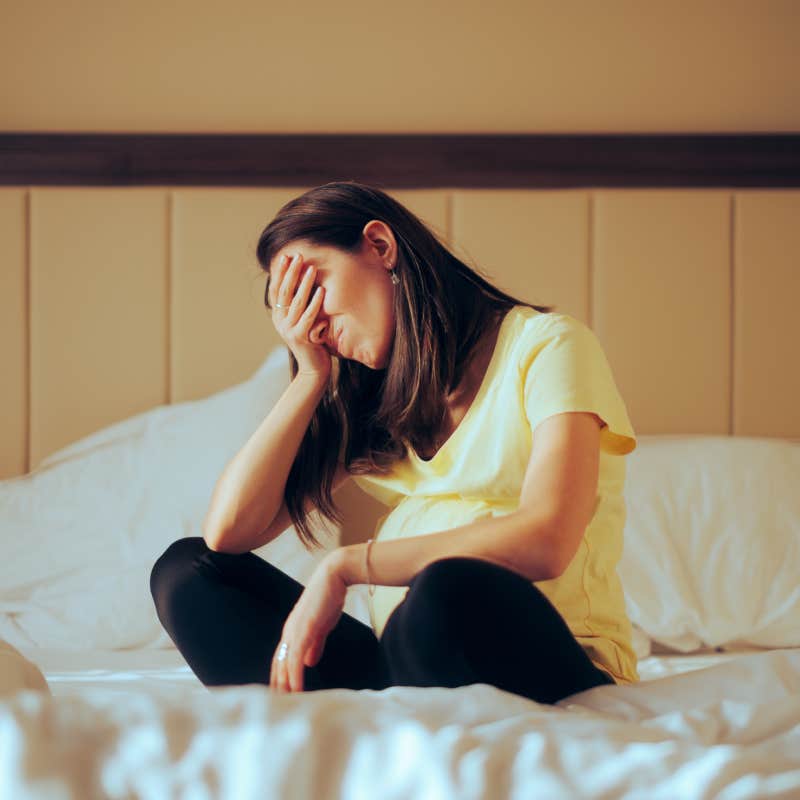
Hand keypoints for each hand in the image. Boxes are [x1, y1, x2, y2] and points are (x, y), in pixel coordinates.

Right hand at [268, 252, 331, 379]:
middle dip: (291, 272)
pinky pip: (308, 316)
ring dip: (304, 283)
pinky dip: (315, 302)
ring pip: (296, 302)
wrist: (313, 369)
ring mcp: (289, 330)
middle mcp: (280, 322)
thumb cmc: (312, 343)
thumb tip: (303, 283)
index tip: (286, 256)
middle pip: (284, 292)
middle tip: (299, 256)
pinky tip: (321, 291)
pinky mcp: (301, 337)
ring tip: (311, 268)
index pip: (277, 290)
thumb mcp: (302, 322)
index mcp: (278, 316)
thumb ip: (299, 307)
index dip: (281, 273)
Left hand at [269, 554, 347, 692]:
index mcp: (292, 631)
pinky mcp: (304, 629)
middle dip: (276, 686)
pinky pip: (296, 657)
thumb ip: (314, 644)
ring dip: (283, 685)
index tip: (279, 697)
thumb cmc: (330, 598)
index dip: (279, 678)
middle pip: (278, 664)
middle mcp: (289, 632)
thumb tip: (309, 662)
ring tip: (284, 705)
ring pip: (284, 663)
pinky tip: (296, 689)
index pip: (281, 659)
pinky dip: (295, 675)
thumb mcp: (322, 625)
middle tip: (276, 709)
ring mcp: (295, 630)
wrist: (335, 576)